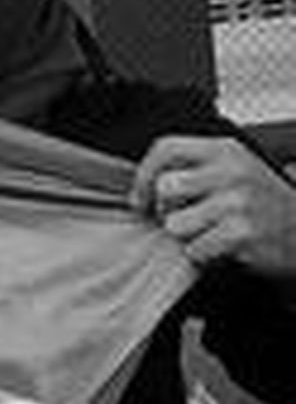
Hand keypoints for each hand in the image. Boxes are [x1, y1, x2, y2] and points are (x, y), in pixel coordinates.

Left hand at [130, 135, 295, 276]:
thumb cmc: (261, 205)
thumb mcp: (232, 171)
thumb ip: (192, 169)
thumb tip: (142, 188)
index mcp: (225, 150)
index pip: (166, 148)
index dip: (143, 176)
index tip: (140, 199)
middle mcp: (231, 170)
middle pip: (165, 188)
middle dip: (167, 210)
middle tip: (188, 219)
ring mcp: (237, 201)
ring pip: (174, 224)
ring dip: (188, 236)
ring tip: (213, 232)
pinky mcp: (241, 232)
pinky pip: (193, 249)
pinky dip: (204, 255)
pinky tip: (224, 247)